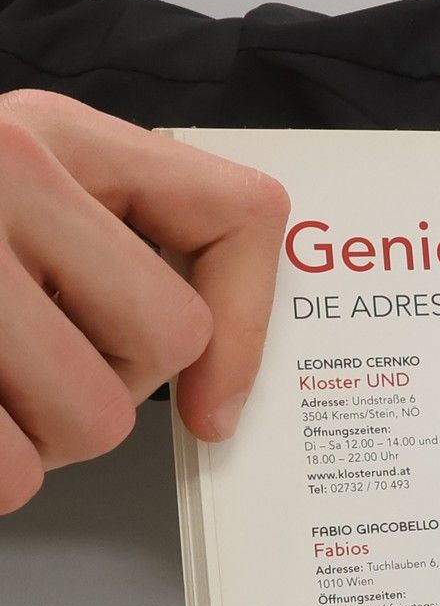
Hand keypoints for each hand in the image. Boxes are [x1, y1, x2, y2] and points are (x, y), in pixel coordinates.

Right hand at [0, 89, 288, 513]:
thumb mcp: (5, 193)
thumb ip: (100, 245)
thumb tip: (214, 380)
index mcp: (45, 133)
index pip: (237, 214)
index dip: (248, 323)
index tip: (212, 402)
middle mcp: (2, 169)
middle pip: (163, 342)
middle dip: (104, 388)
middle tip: (19, 374)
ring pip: (92, 420)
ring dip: (32, 441)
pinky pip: (8, 471)